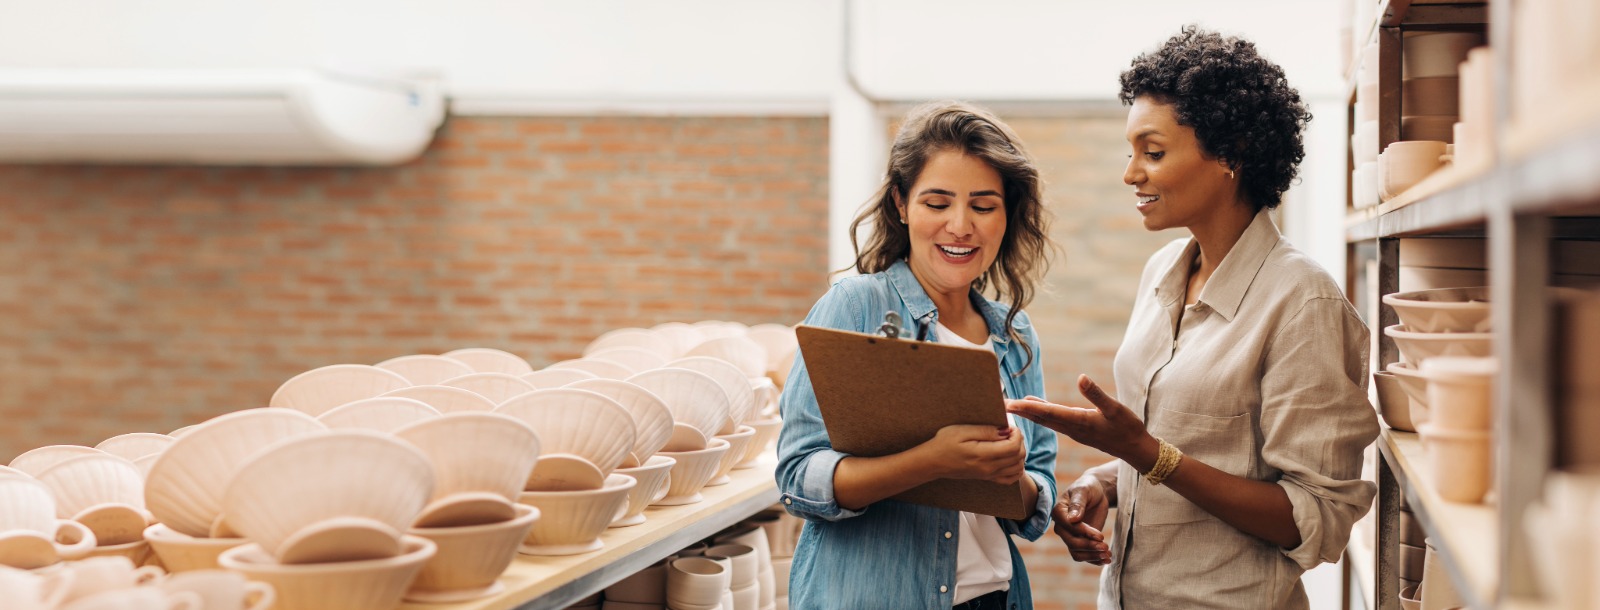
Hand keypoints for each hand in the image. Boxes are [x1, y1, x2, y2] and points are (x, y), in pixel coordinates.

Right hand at [917, 424, 1026, 484]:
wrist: (933, 462)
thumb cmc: (944, 443)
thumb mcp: (962, 430)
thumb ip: (986, 431)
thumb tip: (1005, 431)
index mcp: (983, 455)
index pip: (1013, 447)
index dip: (1017, 434)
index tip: (1009, 426)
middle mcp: (989, 468)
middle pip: (1019, 457)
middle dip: (1020, 441)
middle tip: (1009, 432)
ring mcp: (989, 475)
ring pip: (1018, 467)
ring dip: (1019, 453)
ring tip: (1009, 442)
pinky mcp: (987, 478)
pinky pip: (1011, 478)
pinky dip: (1016, 468)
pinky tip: (1010, 458)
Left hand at [1005, 375, 1158, 470]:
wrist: (1136, 449)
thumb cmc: (1128, 427)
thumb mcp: (1115, 409)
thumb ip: (1097, 394)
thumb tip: (1081, 377)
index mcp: (1079, 421)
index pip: (1048, 413)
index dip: (1028, 407)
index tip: (1010, 403)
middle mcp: (1072, 429)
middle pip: (1041, 418)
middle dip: (1021, 411)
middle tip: (1000, 404)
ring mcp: (1074, 432)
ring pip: (1046, 421)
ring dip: (1029, 413)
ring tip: (1013, 405)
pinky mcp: (1078, 432)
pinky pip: (1054, 423)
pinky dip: (1041, 415)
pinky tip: (1036, 408)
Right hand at [1053, 474, 1111, 564]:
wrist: (1096, 493)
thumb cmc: (1088, 488)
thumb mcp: (1084, 490)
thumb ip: (1078, 503)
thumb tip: (1072, 519)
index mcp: (1059, 512)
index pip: (1068, 526)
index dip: (1083, 532)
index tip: (1100, 535)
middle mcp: (1062, 526)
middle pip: (1072, 542)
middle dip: (1090, 546)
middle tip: (1106, 547)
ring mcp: (1070, 536)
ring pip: (1076, 552)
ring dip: (1092, 556)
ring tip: (1108, 555)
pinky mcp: (1081, 542)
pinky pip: (1083, 556)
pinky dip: (1094, 560)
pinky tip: (1106, 559)